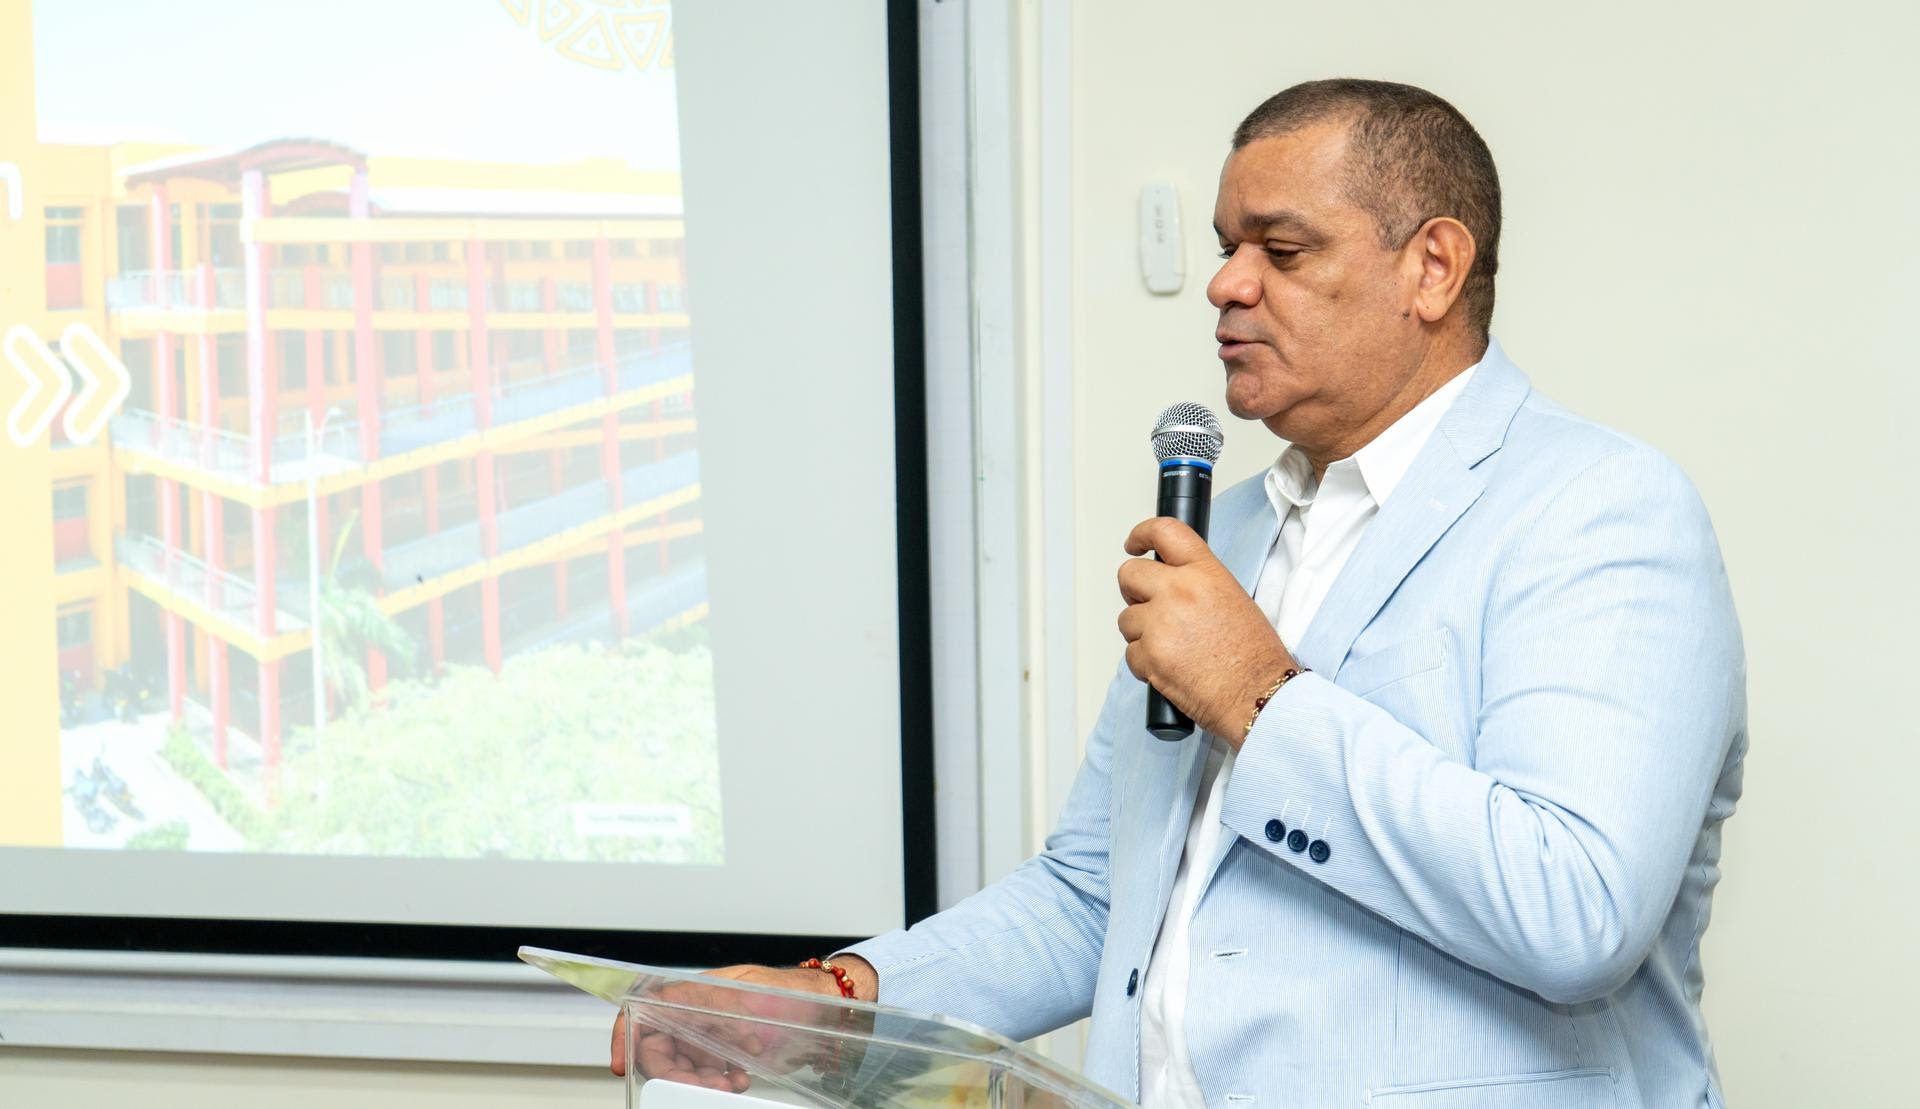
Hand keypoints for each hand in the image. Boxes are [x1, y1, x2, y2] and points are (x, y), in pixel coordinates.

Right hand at [609, 957, 878, 1086]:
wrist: (831, 1008)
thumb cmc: (794, 995)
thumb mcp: (749, 998)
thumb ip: (707, 1003)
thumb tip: (667, 1005)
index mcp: (695, 991)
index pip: (644, 1009)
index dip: (625, 1035)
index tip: (621, 1065)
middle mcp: (698, 1010)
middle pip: (660, 1047)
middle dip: (673, 1073)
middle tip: (701, 1087)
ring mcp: (712, 1031)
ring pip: (683, 1064)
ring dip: (697, 1081)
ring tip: (726, 1087)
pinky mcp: (729, 1050)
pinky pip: (707, 1072)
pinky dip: (715, 1082)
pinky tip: (735, 1083)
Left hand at [1118, 517, 1297, 746]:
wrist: (1258, 694)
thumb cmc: (1255, 655)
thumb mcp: (1234, 599)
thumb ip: (1198, 584)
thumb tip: (1171, 584)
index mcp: (1205, 572)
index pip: (1165, 532)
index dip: (1142, 534)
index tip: (1135, 543)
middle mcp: (1179, 591)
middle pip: (1130, 574)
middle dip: (1134, 590)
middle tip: (1148, 605)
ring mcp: (1160, 623)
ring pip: (1126, 618)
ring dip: (1141, 632)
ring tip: (1173, 646)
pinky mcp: (1149, 655)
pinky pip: (1130, 653)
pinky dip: (1145, 662)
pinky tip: (1170, 667)